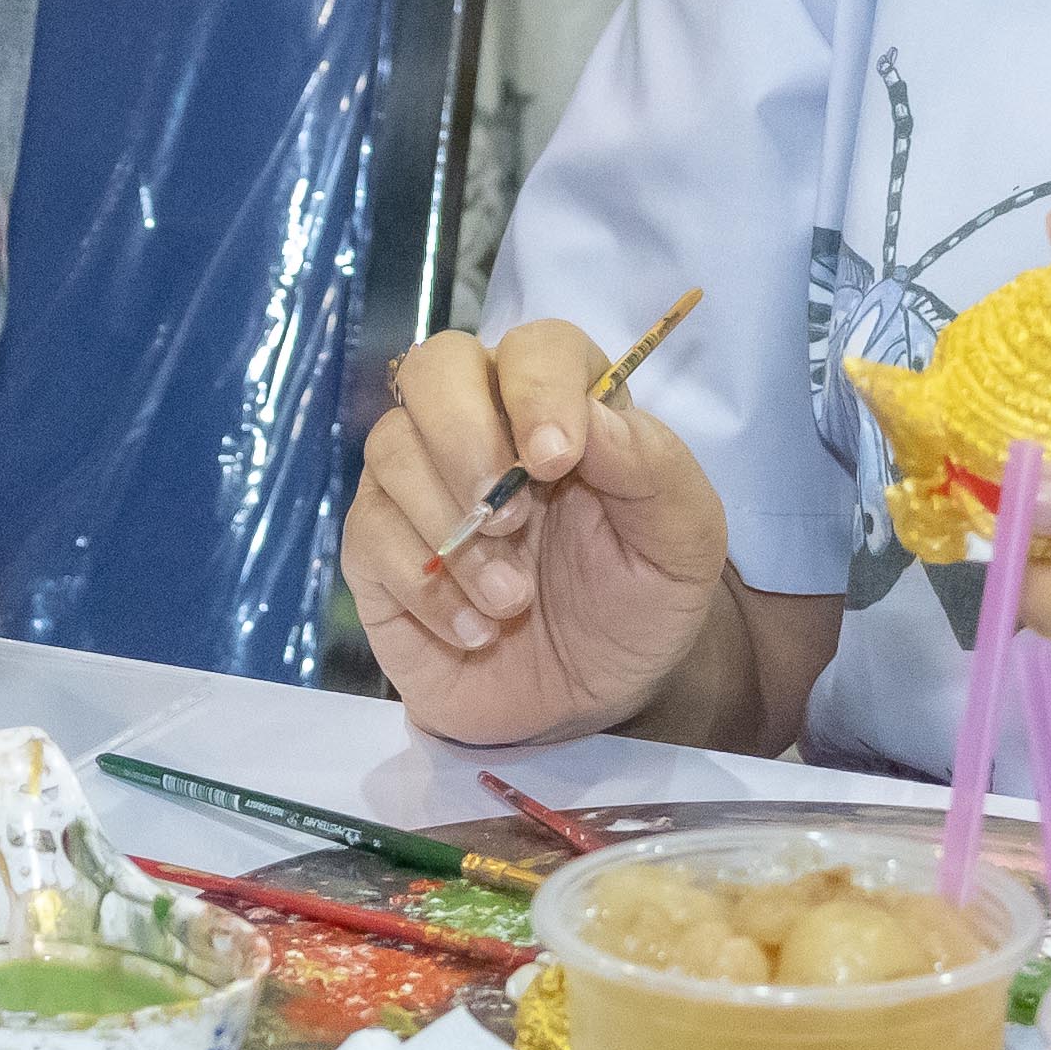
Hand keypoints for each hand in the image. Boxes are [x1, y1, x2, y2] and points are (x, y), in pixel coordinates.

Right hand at [344, 320, 733, 745]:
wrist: (589, 701)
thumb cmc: (638, 605)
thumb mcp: (682, 544)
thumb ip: (653, 468)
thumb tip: (591, 418)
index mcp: (562, 406)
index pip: (535, 348)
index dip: (536, 387)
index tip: (554, 460)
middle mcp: (481, 426)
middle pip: (433, 368)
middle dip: (464, 437)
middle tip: (509, 519)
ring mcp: (419, 483)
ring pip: (391, 450)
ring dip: (453, 532)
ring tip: (512, 601)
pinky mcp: (377, 548)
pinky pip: (368, 535)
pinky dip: (426, 588)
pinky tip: (475, 631)